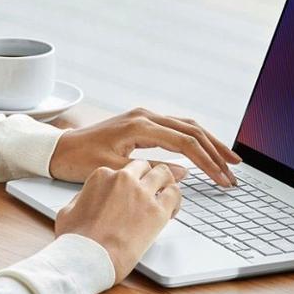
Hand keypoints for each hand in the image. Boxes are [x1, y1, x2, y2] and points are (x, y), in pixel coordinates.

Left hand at [48, 107, 240, 186]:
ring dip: (208, 142)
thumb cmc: (81, 160)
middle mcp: (145, 116)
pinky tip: (204, 151)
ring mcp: (143, 117)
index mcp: (140, 125)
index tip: (221, 178)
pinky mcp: (141, 123)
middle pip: (192, 129)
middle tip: (234, 170)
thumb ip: (151, 170)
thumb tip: (183, 173)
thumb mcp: (116, 170)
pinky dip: (193, 139)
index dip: (207, 161)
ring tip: (228, 159)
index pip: (185, 142)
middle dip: (215, 150)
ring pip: (186, 126)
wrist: (58, 149)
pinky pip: (175, 128)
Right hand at [55, 159, 181, 284]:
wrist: (88, 259)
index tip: (131, 192)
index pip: (123, 169)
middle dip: (148, 177)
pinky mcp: (157, 211)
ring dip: (165, 183)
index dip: (129, 182)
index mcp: (102, 175)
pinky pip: (175, 194)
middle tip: (151, 190)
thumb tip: (88, 198)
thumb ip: (82, 198)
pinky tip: (171, 211)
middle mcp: (124, 178)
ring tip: (165, 196)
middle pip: (144, 166)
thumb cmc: (76, 240)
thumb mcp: (68, 210)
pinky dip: (176, 200)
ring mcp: (142, 193)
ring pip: (164, 173)